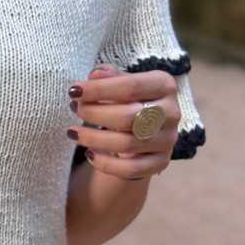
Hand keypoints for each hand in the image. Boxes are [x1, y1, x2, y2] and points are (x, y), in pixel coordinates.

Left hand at [69, 65, 180, 181]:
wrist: (143, 128)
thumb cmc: (127, 99)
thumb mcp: (120, 82)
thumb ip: (108, 76)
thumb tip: (95, 75)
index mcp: (164, 85)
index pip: (131, 86)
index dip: (99, 89)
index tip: (74, 91)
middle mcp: (171, 112)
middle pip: (128, 116)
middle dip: (94, 113)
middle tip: (74, 109)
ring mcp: (168, 139)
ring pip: (127, 144)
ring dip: (94, 138)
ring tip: (73, 132)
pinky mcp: (161, 161)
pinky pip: (131, 168)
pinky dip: (106, 163)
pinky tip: (89, 154)